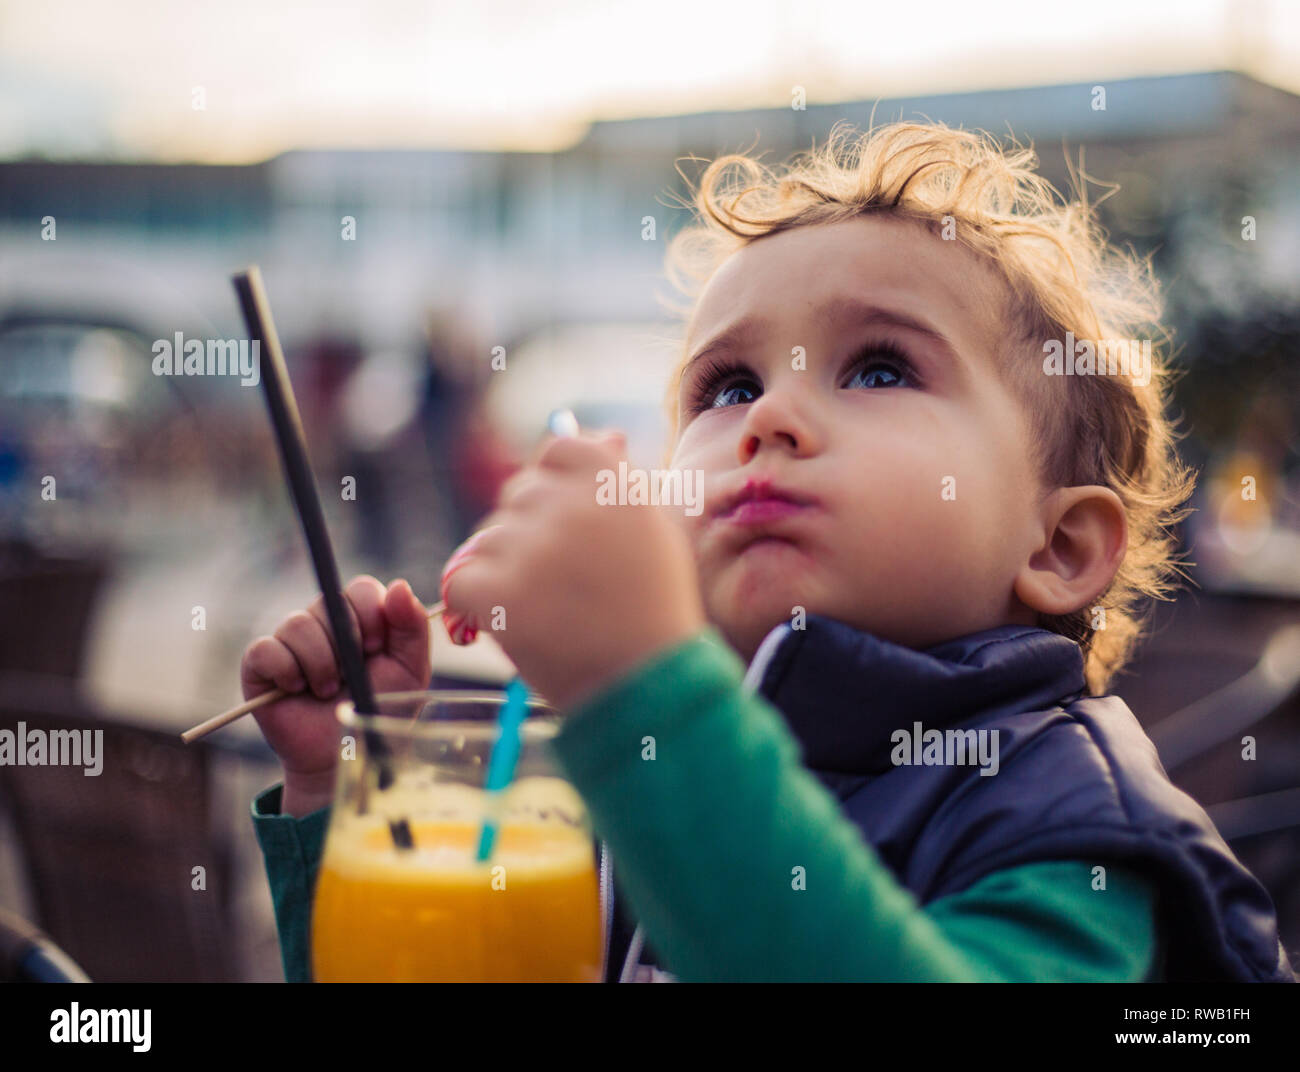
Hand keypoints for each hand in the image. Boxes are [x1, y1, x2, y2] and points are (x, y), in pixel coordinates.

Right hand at [239, 576, 429, 812]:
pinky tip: (297, 690)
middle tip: (351, 676)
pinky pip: (266, 649)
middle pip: (328, 602)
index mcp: (360, 617)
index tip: (377, 650)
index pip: (360, 588)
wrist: (346, 755)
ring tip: (327, 691)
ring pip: (298, 624)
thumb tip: (399, 586)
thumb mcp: (409, 670)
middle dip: (346, 645)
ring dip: (319, 664)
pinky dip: (286, 671)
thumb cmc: (379, 709)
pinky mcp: (261, 663)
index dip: (370, 615)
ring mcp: (290, 640)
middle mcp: (324, 621)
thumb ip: (412, 627)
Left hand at [441, 431, 705, 710]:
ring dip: (505, 568)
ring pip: (488, 538)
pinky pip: (462, 578)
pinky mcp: (499, 591)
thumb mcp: (654, 533)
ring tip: (549, 609)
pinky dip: (476, 602)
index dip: (555, 487)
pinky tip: (513, 622)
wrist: (647, 686)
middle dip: (530, 531)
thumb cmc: (654, 609)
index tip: (566, 524)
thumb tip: (604, 434)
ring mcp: (533, 548)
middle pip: (518, 493)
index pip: (557, 451)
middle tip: (563, 581)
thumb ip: (623, 480)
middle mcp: (572, 505)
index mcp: (614, 483)